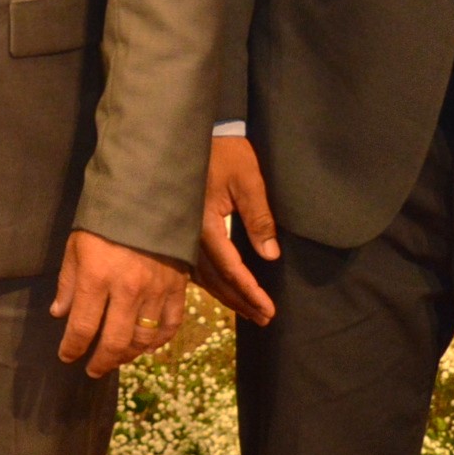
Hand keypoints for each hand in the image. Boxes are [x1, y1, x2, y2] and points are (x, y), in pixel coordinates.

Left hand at [51, 229, 190, 378]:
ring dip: (128, 355)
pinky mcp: (177, 289)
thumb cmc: (105, 220)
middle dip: (101, 361)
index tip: (67, 356)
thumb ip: (68, 283)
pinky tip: (146, 346)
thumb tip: (60, 314)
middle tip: (92, 369)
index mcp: (97, 278)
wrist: (149, 197)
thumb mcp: (77, 245)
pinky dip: (158, 342)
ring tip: (116, 358)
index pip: (82, 327)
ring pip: (143, 339)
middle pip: (114, 342)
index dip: (72, 347)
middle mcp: (127, 290)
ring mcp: (156, 292)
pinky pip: (170, 326)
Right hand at [195, 134, 280, 324]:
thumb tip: (270, 255)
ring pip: (204, 276)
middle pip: (215, 278)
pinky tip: (223, 292)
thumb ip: (258, 217)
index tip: (268, 308)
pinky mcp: (183, 231)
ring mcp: (183, 234)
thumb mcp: (248, 181)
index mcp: (203, 223)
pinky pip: (196, 266)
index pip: (229, 266)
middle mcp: (189, 234)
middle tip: (264, 318)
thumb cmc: (226, 154)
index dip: (249, 290)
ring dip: (228, 296)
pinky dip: (212, 283)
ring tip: (251, 313)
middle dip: (241, 300)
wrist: (195, 136)